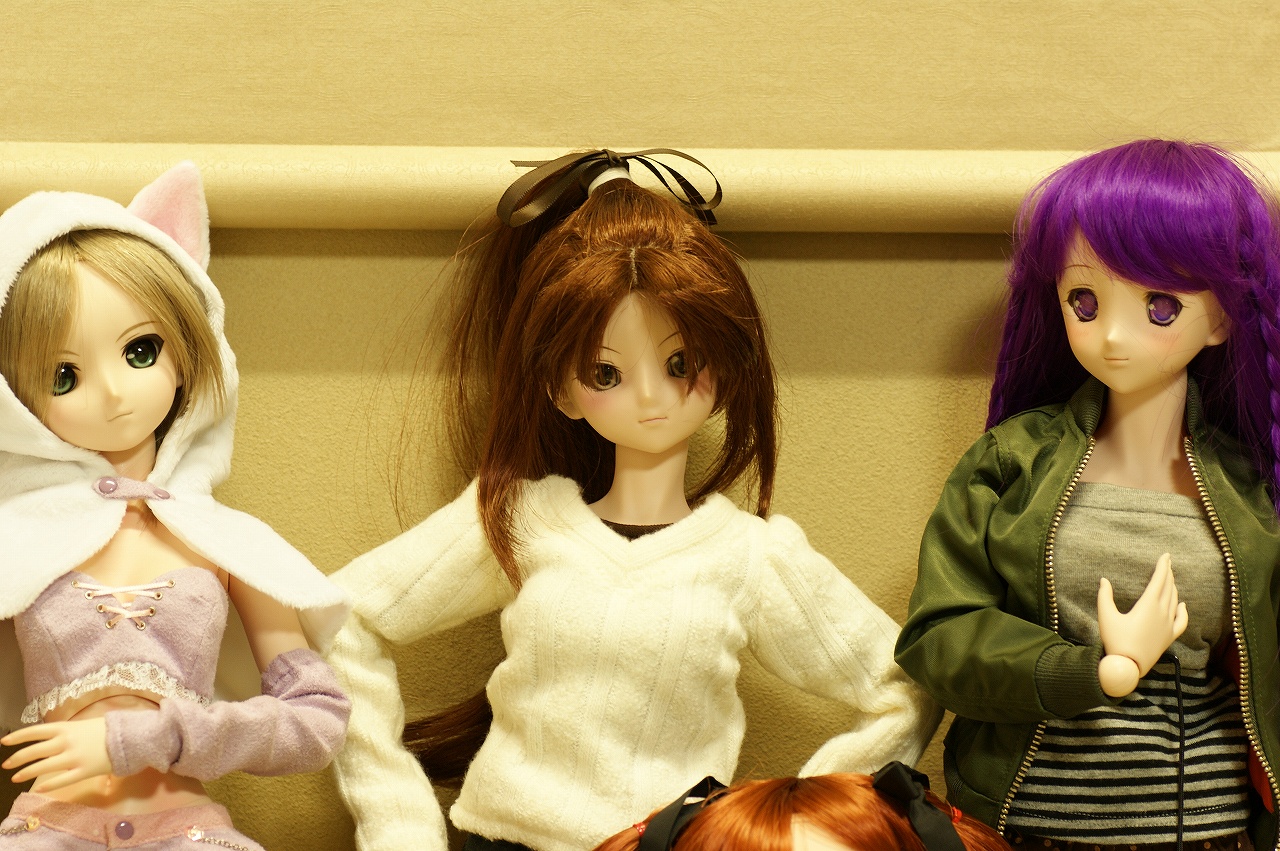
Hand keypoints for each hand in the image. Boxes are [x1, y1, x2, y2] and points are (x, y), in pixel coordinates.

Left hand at [0, 716, 111, 792]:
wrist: (131, 737)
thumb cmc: (109, 729)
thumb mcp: (85, 725)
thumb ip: (68, 732)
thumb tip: (53, 738)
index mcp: (66, 728)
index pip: (35, 731)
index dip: (18, 737)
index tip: (5, 742)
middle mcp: (66, 742)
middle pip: (34, 751)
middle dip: (17, 758)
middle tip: (6, 765)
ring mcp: (74, 758)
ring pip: (43, 767)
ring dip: (26, 773)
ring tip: (16, 778)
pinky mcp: (83, 772)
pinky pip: (61, 781)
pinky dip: (48, 785)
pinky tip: (39, 788)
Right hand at [1096, 552, 1188, 683]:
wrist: (1127, 666)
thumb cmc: (1115, 641)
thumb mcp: (1106, 617)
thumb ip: (1104, 596)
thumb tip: (1104, 580)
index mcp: (1148, 605)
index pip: (1159, 580)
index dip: (1162, 566)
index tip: (1166, 555)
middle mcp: (1162, 613)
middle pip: (1169, 588)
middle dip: (1168, 574)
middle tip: (1168, 562)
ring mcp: (1167, 626)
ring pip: (1175, 601)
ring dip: (1173, 588)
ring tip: (1170, 579)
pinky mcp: (1169, 637)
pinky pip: (1181, 621)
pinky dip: (1183, 610)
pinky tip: (1182, 605)